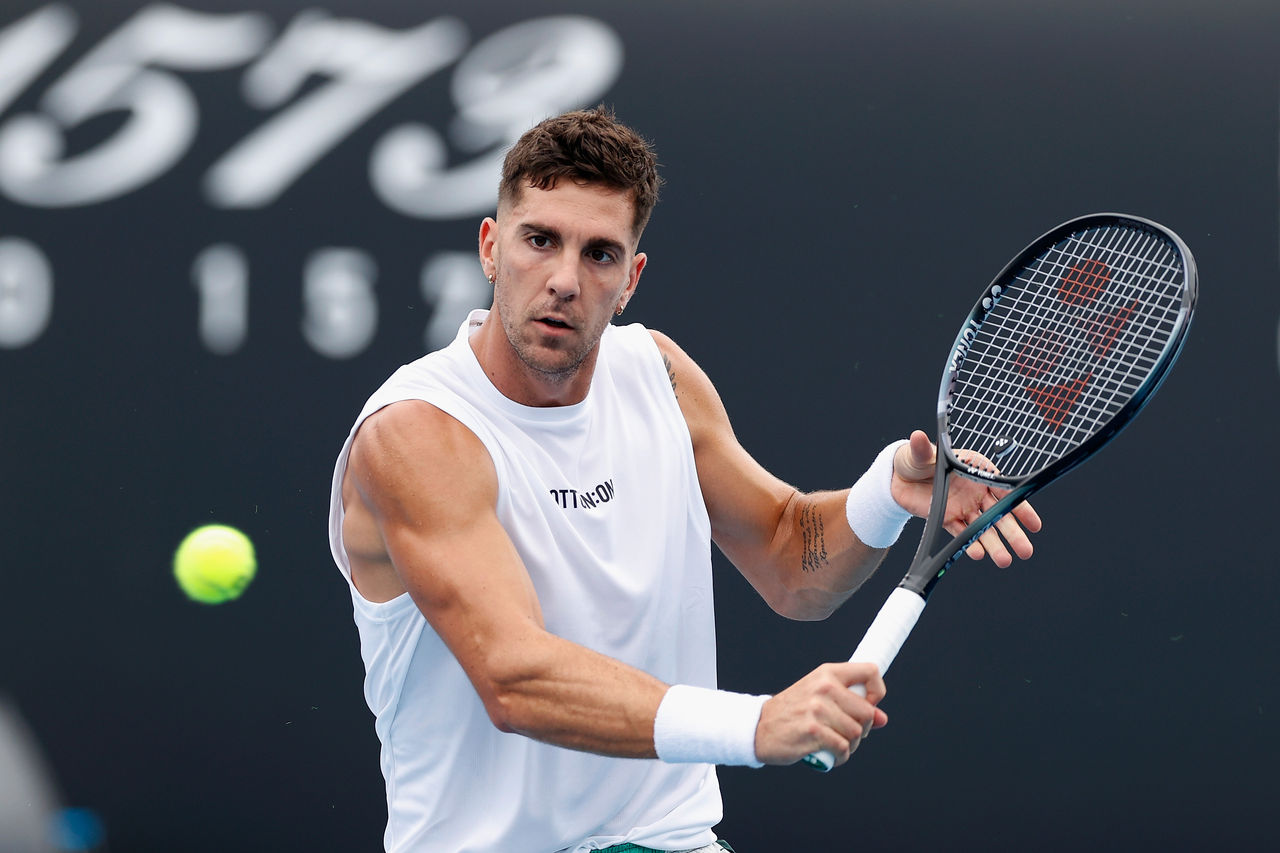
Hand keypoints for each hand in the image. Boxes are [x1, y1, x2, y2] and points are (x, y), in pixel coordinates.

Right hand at [754, 662, 887, 766]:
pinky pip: (843, 748)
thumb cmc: (793, 712)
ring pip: (856, 733)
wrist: (758, 727)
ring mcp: (818, 709)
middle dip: (864, 729)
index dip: (877, 691)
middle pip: (867, 712)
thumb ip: (850, 704)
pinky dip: (841, 757)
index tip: (869, 705)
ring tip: (836, 744)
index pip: (870, 671)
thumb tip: (882, 719)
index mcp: (827, 673)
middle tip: (848, 733)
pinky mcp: (813, 731)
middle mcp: (824, 687)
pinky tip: (831, 756)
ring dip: (851, 745)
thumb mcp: (819, 696)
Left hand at [890, 430, 1042, 565]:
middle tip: (1026, 551)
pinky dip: (968, 543)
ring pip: (982, 527)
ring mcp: (962, 507)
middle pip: (998, 514)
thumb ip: (922, 449)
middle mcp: (974, 491)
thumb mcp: (920, 453)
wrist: (898, 476)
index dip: (1019, 506)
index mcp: (976, 471)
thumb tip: (917, 436)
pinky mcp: (947, 518)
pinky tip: (977, 554)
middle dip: (1012, 533)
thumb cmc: (917, 458)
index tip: (1033, 523)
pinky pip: (960, 532)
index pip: (1003, 489)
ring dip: (993, 544)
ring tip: (1004, 560)